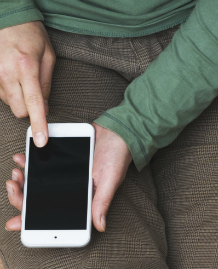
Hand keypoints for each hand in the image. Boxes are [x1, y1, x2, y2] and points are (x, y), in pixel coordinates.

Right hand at [0, 21, 54, 146]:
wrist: (6, 15)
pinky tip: (11, 76)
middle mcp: (6, 72)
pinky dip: (7, 90)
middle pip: (19, 110)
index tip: (41, 141)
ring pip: (8, 103)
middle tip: (34, 94)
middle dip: (29, 109)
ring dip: (17, 98)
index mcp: (26, 68)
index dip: (38, 125)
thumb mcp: (48, 57)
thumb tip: (44, 108)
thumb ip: (47, 84)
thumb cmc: (30, 34)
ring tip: (21, 78)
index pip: (33, 104)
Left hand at [5, 124, 131, 231]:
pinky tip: (21, 160)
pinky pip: (39, 166)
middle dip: (20, 199)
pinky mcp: (59, 163)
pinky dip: (27, 164)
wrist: (115, 134)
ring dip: (21, 183)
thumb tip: (100, 226)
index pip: (54, 216)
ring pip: (35, 187)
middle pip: (38, 203)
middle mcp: (71, 192)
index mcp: (81, 201)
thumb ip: (102, 203)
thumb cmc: (116, 158)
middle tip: (13, 188)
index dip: (32, 222)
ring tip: (16, 175)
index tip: (15, 224)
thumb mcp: (109, 182)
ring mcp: (63, 178)